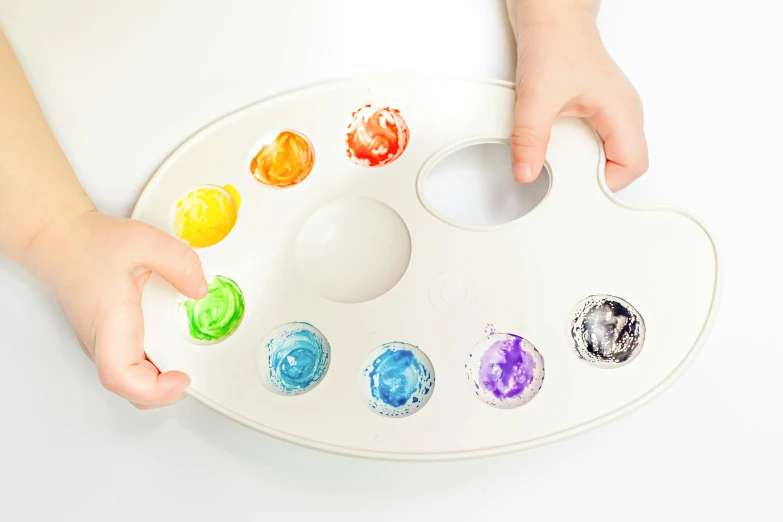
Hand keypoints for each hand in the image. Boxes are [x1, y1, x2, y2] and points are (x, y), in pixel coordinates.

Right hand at [25, 211, 206, 408]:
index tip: (182, 379)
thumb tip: (200, 289)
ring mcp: (102, 343)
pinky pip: (129, 365)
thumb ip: (180, 262)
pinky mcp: (106, 339)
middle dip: (164, 392)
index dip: (154, 390)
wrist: (57, 238)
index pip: (121, 377)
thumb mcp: (145, 241)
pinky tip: (171, 345)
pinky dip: (152, 366)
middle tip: (193, 371)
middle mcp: (102, 340)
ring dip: (159, 380)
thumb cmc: (88, 243)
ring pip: (129, 381)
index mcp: (110, 322)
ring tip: (187, 358)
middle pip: (130, 389)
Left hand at [507, 1, 647, 190]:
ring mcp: (609, 113)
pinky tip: (552, 150)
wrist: (550, 16)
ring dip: (580, 166)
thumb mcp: (538, 95)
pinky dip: (572, 153)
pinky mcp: (592, 111)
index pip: (633, 166)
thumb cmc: (557, 41)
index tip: (579, 191)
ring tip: (557, 164)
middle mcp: (622, 115)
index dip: (608, 185)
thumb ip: (529, 137)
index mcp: (623, 113)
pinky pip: (590, 144)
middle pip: (621, 166)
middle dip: (591, 180)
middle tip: (564, 182)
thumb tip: (525, 170)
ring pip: (605, 156)